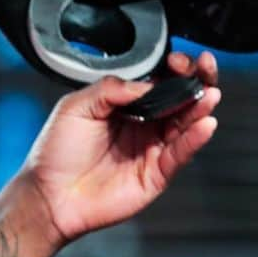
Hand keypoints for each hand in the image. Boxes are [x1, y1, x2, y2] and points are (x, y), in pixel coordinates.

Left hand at [22, 52, 219, 244]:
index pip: (158, 82)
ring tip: (208, 94)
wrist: (48, 196)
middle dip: (197, 81)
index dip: (173, 69)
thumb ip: (110, 88)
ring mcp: (151, 149)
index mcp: (123, 105)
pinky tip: (204, 125)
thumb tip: (146, 83)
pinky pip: (181, 154)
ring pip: (186, 125)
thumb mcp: (75, 107)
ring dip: (201, 107)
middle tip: (205, 68)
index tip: (179, 60)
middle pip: (180, 100)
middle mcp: (142, 125)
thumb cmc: (55, 154)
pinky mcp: (156, 174)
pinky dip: (195, 139)